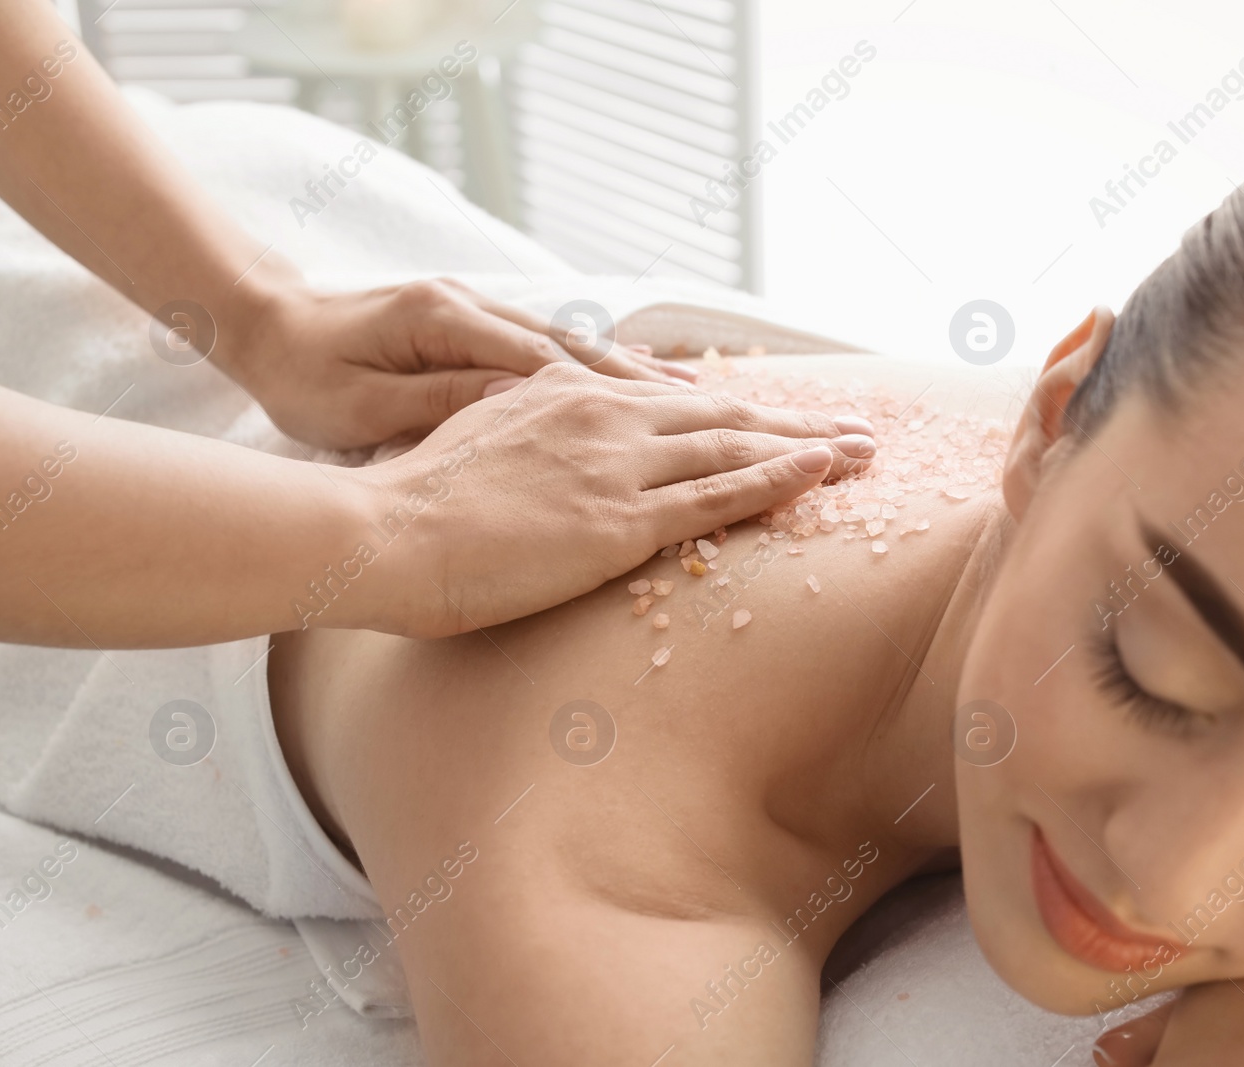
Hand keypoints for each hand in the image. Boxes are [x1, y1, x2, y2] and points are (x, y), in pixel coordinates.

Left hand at [217, 277, 698, 449]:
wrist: (262, 324)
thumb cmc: (303, 375)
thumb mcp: (361, 401)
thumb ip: (442, 398)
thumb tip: (523, 402)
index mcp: (449, 322)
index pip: (552, 362)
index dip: (621, 392)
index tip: (682, 415)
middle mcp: (476, 308)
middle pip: (582, 350)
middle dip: (653, 382)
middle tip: (719, 406)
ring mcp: (479, 313)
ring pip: (575, 349)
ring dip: (638, 376)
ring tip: (702, 397)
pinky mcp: (474, 326)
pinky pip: (553, 352)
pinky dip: (601, 370)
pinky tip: (640, 383)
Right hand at [338, 362, 876, 634]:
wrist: (379, 535)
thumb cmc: (415, 502)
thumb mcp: (478, 439)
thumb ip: (531, 430)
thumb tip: (554, 448)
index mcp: (568, 392)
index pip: (676, 399)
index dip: (738, 410)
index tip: (783, 415)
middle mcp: (603, 415)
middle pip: (724, 415)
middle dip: (795, 422)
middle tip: (854, 430)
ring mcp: (616, 464)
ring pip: (736, 448)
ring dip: (808, 447)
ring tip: (863, 452)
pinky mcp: (620, 519)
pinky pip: (719, 494)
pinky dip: (779, 480)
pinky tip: (823, 474)